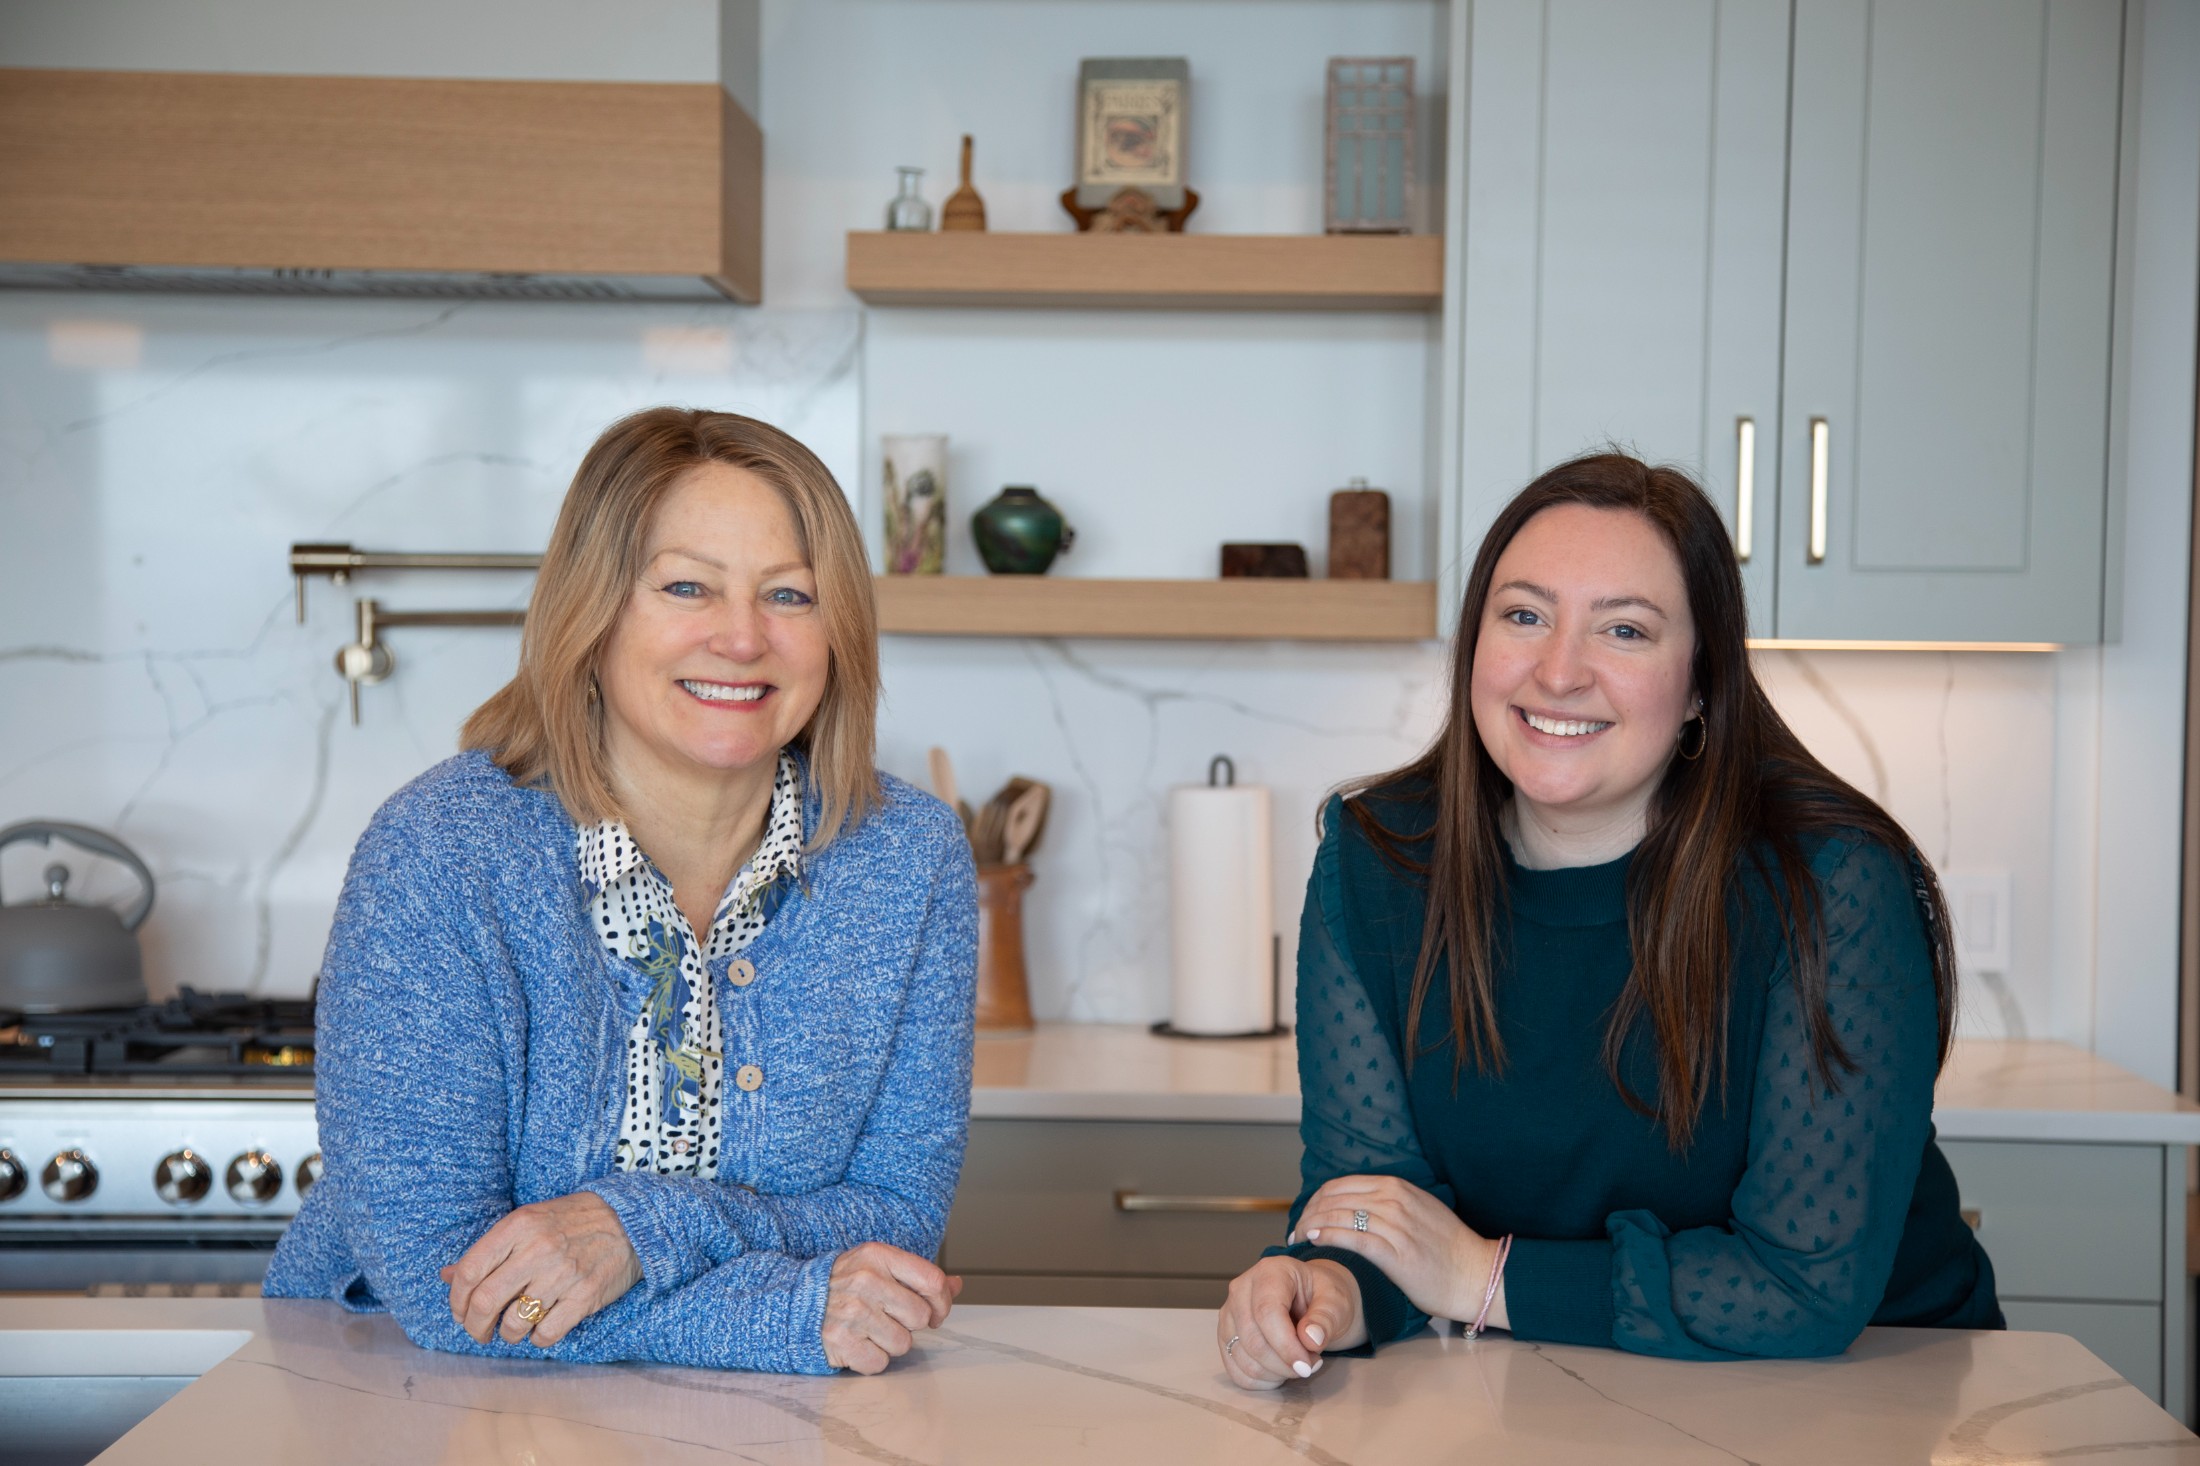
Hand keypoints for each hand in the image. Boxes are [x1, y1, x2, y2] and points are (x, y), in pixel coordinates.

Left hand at [439, 1191, 642, 1347]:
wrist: (630, 1220)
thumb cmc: (573, 1221)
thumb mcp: (529, 1222)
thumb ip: (490, 1250)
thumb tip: (447, 1275)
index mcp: (519, 1226)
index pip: (469, 1271)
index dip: (456, 1300)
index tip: (460, 1312)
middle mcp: (538, 1249)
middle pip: (485, 1301)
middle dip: (474, 1326)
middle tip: (479, 1331)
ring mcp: (563, 1274)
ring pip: (514, 1323)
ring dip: (507, 1334)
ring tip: (514, 1328)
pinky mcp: (585, 1297)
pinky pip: (546, 1334)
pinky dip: (537, 1338)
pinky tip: (541, 1328)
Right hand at [821, 1241, 963, 1374]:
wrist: (794, 1303)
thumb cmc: (843, 1286)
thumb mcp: (877, 1267)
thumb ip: (917, 1276)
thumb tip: (956, 1285)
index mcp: (878, 1256)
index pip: (932, 1281)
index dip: (942, 1303)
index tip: (936, 1313)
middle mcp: (866, 1281)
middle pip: (920, 1317)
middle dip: (909, 1324)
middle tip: (887, 1318)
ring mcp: (852, 1312)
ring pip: (903, 1344)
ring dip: (890, 1343)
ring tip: (868, 1330)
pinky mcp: (841, 1341)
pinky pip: (880, 1363)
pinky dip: (871, 1359)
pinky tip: (857, 1343)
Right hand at [1216, 1255, 1363, 1390]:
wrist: (1311, 1298)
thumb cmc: (1321, 1296)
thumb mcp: (1336, 1301)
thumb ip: (1325, 1318)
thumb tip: (1310, 1339)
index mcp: (1269, 1272)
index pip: (1267, 1312)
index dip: (1286, 1345)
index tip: (1307, 1365)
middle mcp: (1241, 1289)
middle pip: (1252, 1339)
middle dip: (1284, 1363)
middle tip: (1311, 1365)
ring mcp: (1229, 1314)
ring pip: (1243, 1358)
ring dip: (1275, 1373)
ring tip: (1298, 1364)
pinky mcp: (1226, 1337)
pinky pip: (1236, 1371)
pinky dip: (1261, 1381)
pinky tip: (1280, 1371)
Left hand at [1292, 1174, 1503, 1327]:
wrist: (1475, 1273)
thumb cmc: (1446, 1247)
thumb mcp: (1417, 1208)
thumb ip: (1387, 1202)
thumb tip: (1352, 1206)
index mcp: (1397, 1187)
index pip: (1340, 1185)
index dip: (1315, 1199)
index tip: (1304, 1215)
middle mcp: (1394, 1200)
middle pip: (1334, 1198)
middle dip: (1307, 1212)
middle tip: (1294, 1230)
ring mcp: (1396, 1225)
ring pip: (1338, 1216)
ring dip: (1311, 1225)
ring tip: (1298, 1238)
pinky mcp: (1396, 1253)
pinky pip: (1352, 1239)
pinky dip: (1327, 1236)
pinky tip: (1314, 1240)